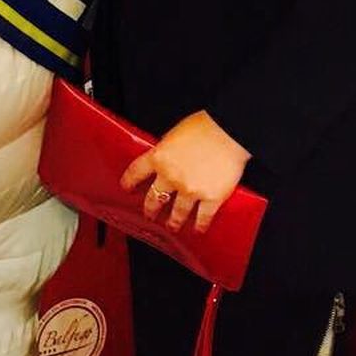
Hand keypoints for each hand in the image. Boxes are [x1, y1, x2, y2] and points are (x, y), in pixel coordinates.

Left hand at [121, 110, 250, 234]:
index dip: (129, 182)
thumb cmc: (205, 127)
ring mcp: (190, 190)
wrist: (229, 132)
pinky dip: (200, 225)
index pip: (136, 172)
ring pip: (177, 213)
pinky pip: (203, 217)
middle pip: (154, 198)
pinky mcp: (211, 198)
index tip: (127, 188)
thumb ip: (167, 150)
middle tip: (149, 215)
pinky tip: (198, 229)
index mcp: (159, 157)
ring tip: (172, 226)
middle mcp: (171, 177)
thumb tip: (166, 158)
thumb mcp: (174, 134)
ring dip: (173, 222)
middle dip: (150, 209)